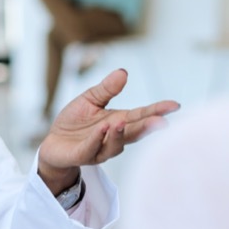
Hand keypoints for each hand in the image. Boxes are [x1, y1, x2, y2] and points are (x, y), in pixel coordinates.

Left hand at [37, 69, 179, 192]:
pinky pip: (92, 148)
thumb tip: (123, 72)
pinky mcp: (84, 156)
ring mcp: (100, 149)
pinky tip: (101, 129)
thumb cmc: (75, 122)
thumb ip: (106, 89)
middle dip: (148, 127)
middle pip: (135, 132)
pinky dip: (97, 138)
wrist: (53, 143)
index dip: (158, 111)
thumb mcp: (90, 99)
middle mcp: (113, 137)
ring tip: (119, 122)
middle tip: (162, 122)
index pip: (141, 116)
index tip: (175, 105)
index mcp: (118, 121)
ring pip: (115, 144)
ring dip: (119, 134)